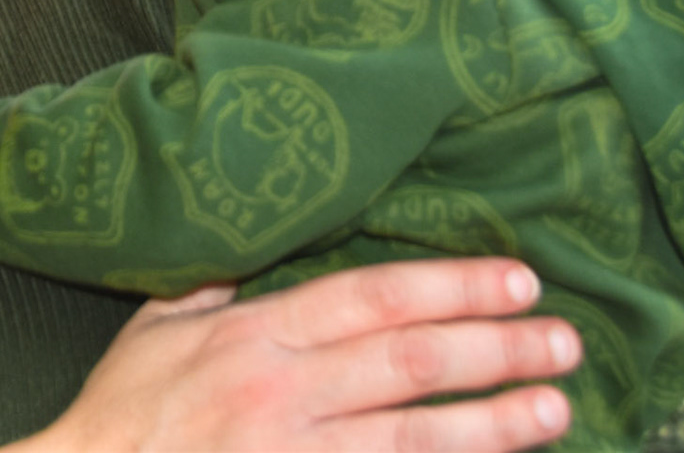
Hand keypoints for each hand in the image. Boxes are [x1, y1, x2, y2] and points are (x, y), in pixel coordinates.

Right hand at [6, 258, 579, 452]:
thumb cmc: (119, 414)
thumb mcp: (155, 327)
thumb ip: (217, 290)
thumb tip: (264, 249)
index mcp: (253, 334)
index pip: (374, 296)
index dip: (452, 285)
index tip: (515, 279)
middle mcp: (282, 392)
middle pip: (411, 362)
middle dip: (497, 348)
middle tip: (563, 340)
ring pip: (414, 438)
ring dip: (493, 424)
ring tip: (555, 410)